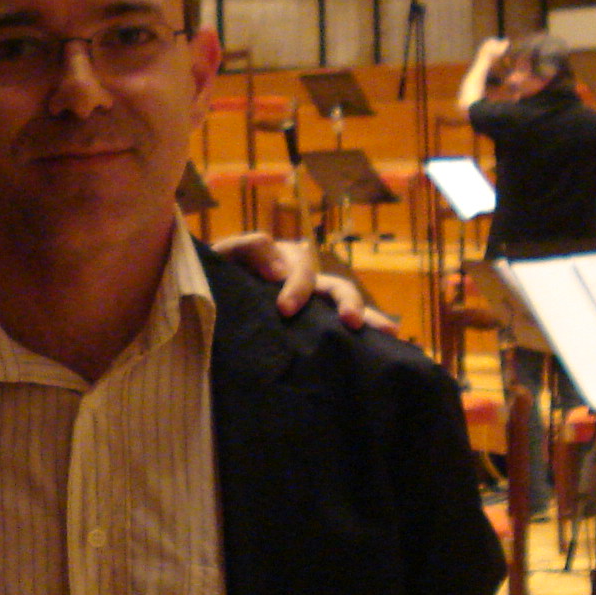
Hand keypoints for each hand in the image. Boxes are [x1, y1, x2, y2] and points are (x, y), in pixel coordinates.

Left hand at [212, 234, 396, 332]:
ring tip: (388, 332)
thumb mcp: (225, 256)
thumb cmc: (217, 274)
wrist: (206, 298)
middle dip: (347, 302)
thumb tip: (280, 270)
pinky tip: (384, 346)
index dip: (298, 286)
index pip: (303, 270)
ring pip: (343, 306)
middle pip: (335, 286)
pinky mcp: (309, 327)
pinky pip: (335, 330)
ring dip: (365, 316)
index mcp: (286, 262)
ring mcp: (310, 304)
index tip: (285, 309)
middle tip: (352, 322)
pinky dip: (361, 336)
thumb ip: (248, 248)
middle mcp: (305, 281)